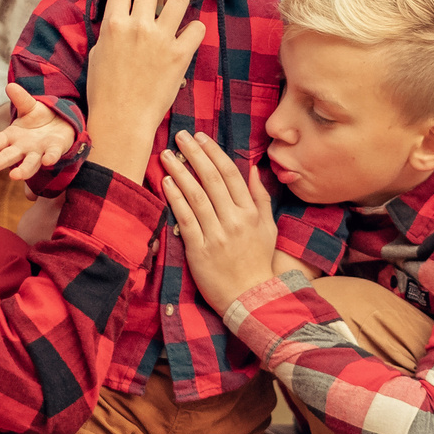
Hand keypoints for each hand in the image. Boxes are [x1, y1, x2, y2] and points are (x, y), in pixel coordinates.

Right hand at [0, 82, 76, 179]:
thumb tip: (10, 86)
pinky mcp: (54, 150)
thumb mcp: (29, 106)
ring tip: (14, 176)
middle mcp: (22, 148)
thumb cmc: (39, 118)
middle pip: (7, 157)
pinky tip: (47, 161)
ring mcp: (38, 152)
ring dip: (22, 170)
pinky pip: (52, 155)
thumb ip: (21, 98)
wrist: (61, 123)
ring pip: (29, 164)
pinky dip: (50, 158)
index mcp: (12, 137)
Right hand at [82, 0, 202, 176]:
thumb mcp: (97, 53)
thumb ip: (109, 30)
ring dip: (178, 2)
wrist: (121, 120)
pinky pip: (198, 28)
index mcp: (113, 24)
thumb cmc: (104, 91)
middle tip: (154, 9)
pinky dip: (194, 31)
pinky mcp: (180, 55)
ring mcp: (161, 39)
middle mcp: (138, 26)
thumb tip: (119, 16)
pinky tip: (187, 38)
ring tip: (175, 13)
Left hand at [159, 131, 280, 313]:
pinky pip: (185, 218)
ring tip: (167, 155)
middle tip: (180, 136)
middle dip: (194, 154)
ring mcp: (217, 234)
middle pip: (211, 179)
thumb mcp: (268, 227)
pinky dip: (175, 198)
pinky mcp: (200, 249)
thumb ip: (260, 197)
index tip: (200, 138)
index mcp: (251, 212)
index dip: (213, 153)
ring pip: (196, 195)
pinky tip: (165, 182)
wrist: (251, 297)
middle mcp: (234, 220)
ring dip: (180, 171)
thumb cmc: (258, 261)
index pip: (230, 174)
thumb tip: (254, 169)